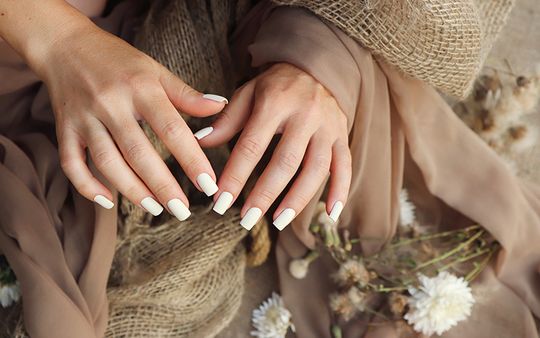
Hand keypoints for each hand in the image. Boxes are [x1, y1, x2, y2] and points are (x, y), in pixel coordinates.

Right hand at [43, 23, 226, 217]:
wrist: (65, 45)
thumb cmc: (118, 60)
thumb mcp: (155, 70)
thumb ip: (186, 94)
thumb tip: (219, 107)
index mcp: (140, 88)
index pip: (171, 129)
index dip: (191, 159)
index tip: (208, 185)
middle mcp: (111, 104)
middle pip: (139, 153)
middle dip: (163, 186)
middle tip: (182, 211)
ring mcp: (85, 118)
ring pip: (107, 162)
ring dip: (132, 190)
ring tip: (155, 208)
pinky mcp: (65, 129)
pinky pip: (72, 163)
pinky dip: (87, 186)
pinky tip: (108, 202)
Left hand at [196, 63, 351, 229]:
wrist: (316, 66)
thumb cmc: (276, 85)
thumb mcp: (248, 94)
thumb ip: (227, 120)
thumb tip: (198, 143)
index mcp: (276, 102)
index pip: (252, 145)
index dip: (236, 176)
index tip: (221, 202)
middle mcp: (305, 115)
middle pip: (286, 162)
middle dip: (265, 194)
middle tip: (246, 219)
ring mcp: (328, 126)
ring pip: (316, 168)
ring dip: (298, 199)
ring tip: (278, 222)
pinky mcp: (342, 135)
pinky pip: (345, 166)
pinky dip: (340, 192)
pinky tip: (330, 217)